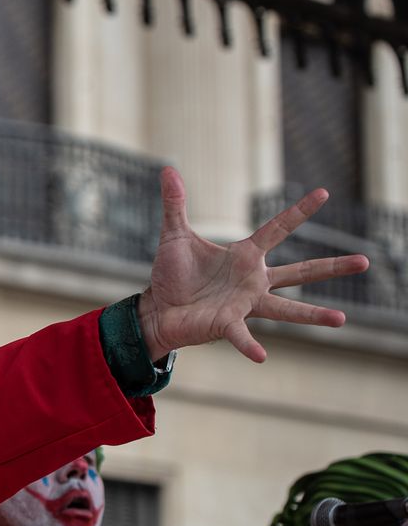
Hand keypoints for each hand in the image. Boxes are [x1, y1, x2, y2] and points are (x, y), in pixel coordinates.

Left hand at [136, 167, 369, 362]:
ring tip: (342, 319)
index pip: (277, 228)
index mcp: (245, 256)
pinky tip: (262, 356)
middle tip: (366, 261)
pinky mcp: (227, 323)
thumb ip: (175, 204)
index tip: (324, 193)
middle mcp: (253, 281)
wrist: (159, 308)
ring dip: (312, 315)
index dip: (299, 211)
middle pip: (300, 272)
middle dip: (332, 267)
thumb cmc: (173, 274)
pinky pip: (241, 335)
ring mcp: (244, 304)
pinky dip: (250, 345)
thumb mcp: (174, 235)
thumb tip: (168, 169)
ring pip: (286, 310)